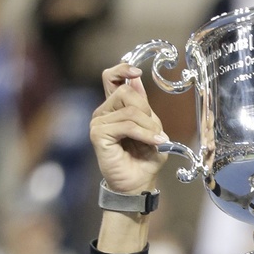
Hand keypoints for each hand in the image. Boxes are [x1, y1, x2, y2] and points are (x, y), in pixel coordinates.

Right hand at [90, 63, 169, 195]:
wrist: (138, 184)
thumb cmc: (144, 159)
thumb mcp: (151, 127)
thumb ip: (144, 105)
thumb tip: (135, 79)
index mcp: (115, 107)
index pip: (111, 77)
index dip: (122, 69)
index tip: (136, 72)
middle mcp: (104, 112)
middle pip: (126, 91)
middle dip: (146, 110)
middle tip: (155, 130)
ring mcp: (98, 122)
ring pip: (129, 110)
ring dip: (148, 126)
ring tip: (156, 140)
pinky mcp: (98, 134)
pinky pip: (126, 125)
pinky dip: (144, 134)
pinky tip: (153, 142)